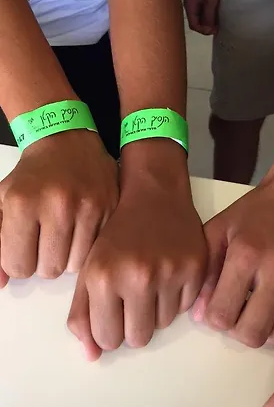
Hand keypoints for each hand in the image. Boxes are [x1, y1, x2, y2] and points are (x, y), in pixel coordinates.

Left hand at [0, 130, 117, 285]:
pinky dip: (89, 246)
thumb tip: (2, 282)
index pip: (19, 266)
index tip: (25, 248)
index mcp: (23, 203)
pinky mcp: (110, 208)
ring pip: (76, 264)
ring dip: (69, 257)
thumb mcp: (3, 202)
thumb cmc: (34, 175)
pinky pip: (98, 249)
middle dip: (46, 261)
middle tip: (47, 241)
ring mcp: (88, 207)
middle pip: (50, 269)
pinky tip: (83, 229)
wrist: (69, 144)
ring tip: (66, 234)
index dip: (21, 261)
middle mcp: (58, 205)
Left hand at [67, 173, 207, 360]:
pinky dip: (177, 297)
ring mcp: (171, 271)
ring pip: (164, 324)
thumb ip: (84, 314)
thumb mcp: (91, 269)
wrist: (155, 198)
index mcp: (105, 277)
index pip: (107, 339)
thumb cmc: (119, 234)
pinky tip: (169, 272)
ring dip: (156, 309)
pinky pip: (186, 307)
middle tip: (134, 298)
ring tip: (152, 280)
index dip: (110, 328)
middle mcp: (139, 276)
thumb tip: (93, 356)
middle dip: (134, 324)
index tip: (113, 310)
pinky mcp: (196, 268)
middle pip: (139, 338)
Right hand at [184, 0, 224, 34]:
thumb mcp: (212, 1)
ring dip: (209, 21)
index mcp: (190, 6)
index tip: (214, 30)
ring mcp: (196, 1)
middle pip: (197, 22)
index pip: (194, 25)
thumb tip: (209, 31)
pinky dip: (211, 15)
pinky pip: (204, 11)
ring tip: (219, 22)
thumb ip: (209, 17)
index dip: (203, 30)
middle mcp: (190, 5)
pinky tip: (217, 14)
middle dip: (207, 27)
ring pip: (201, 17)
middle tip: (218, 28)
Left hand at [192, 161, 273, 347]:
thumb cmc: (258, 209)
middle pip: (253, 333)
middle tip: (239, 313)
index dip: (215, 318)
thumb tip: (201, 314)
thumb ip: (207, 271)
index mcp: (246, 254)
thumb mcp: (221, 228)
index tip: (218, 307)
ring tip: (262, 313)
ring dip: (269, 332)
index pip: (222, 315)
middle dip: (239, 330)